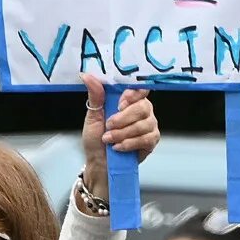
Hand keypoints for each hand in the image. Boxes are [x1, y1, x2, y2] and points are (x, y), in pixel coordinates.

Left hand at [81, 75, 157, 196]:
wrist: (99, 163)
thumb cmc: (96, 139)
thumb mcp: (92, 115)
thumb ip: (95, 95)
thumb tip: (87, 76)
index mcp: (129, 100)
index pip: (139, 89)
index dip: (132, 94)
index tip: (120, 104)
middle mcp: (142, 110)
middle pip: (142, 107)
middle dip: (123, 118)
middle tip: (108, 126)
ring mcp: (149, 125)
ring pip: (144, 124)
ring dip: (123, 133)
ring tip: (109, 139)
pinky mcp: (152, 140)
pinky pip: (146, 138)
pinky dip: (129, 143)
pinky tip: (118, 147)